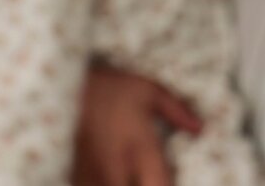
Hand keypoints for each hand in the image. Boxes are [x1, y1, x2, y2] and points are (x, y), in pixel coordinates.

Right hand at [71, 64, 202, 185]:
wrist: (64, 89)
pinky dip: (105, 181)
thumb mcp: (149, 91)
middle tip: (150, 173)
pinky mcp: (76, 179)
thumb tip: (200, 129)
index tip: (168, 176)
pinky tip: (112, 171)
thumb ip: (177, 111)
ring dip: (127, 182)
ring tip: (130, 169)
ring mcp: (94, 179)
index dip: (167, 184)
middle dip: (148, 184)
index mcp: (141, 150)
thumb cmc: (111, 88)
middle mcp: (118, 171)